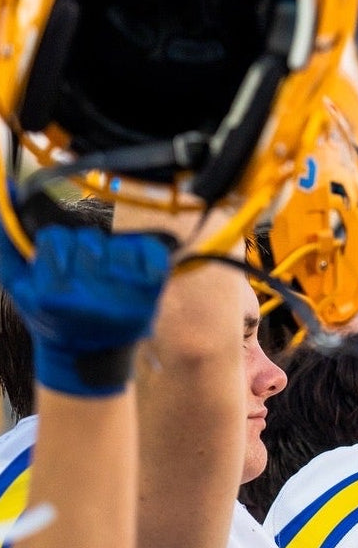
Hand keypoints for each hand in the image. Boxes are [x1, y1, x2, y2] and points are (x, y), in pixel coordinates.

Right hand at [0, 223, 173, 396]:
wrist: (87, 355)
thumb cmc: (52, 315)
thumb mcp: (20, 287)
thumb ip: (6, 245)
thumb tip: (9, 193)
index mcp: (52, 295)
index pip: (53, 236)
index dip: (56, 250)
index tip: (60, 270)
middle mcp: (89, 297)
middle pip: (87, 238)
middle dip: (83, 251)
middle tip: (85, 276)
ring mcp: (125, 296)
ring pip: (117, 244)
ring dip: (111, 256)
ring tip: (106, 280)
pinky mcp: (152, 293)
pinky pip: (151, 251)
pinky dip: (144, 255)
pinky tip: (131, 275)